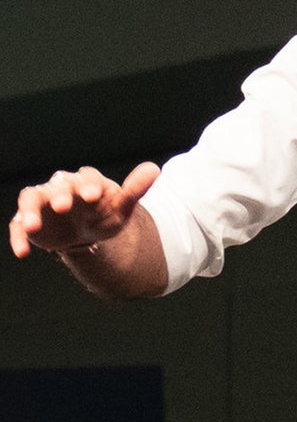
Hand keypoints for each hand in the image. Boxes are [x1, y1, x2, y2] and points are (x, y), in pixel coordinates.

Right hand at [9, 162, 160, 258]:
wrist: (87, 233)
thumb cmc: (105, 215)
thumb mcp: (122, 206)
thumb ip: (135, 189)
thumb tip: (154, 168)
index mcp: (87, 181)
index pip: (87, 178)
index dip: (89, 185)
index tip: (93, 196)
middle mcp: (62, 187)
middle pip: (58, 185)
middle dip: (60, 194)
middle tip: (64, 206)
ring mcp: (43, 202)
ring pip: (31, 199)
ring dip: (30, 211)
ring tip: (32, 226)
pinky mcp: (28, 220)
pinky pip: (17, 224)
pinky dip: (17, 236)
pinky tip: (22, 252)